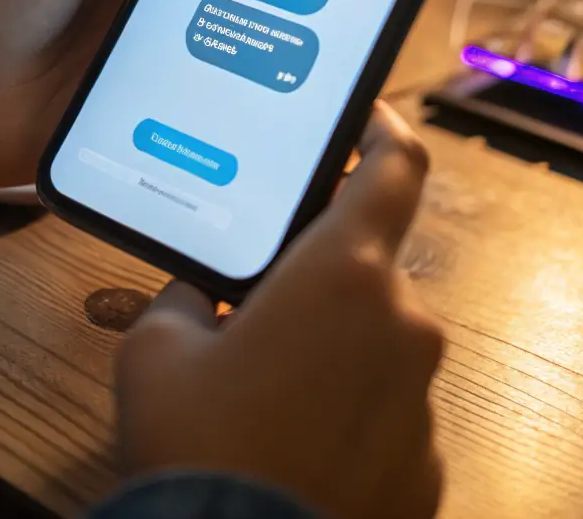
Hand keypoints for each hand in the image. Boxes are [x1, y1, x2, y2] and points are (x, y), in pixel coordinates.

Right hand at [116, 104, 444, 518]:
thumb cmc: (199, 447)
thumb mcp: (156, 349)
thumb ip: (184, 296)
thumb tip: (201, 296)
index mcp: (344, 273)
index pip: (396, 167)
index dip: (384, 129)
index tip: (364, 117)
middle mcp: (401, 325)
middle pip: (369, 265)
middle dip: (317, 272)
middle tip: (256, 299)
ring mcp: (420, 398)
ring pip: (375, 341)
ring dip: (330, 345)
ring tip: (263, 385)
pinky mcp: (426, 464)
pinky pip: (385, 408)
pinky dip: (347, 407)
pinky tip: (290, 438)